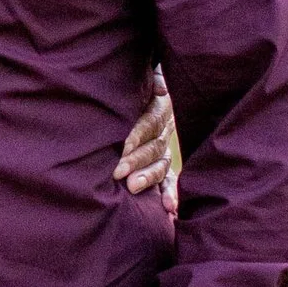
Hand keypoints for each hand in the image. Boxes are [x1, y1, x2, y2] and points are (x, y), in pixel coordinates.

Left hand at [114, 70, 176, 209]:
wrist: (139, 94)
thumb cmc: (130, 84)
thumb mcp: (140, 76)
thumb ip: (150, 78)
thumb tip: (160, 86)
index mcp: (159, 108)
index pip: (149, 123)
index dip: (137, 133)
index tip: (123, 145)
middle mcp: (165, 130)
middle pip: (154, 147)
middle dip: (137, 160)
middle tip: (119, 171)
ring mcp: (164, 150)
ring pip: (160, 165)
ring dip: (148, 177)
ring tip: (133, 188)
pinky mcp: (162, 166)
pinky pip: (168, 181)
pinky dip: (169, 194)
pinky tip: (169, 210)